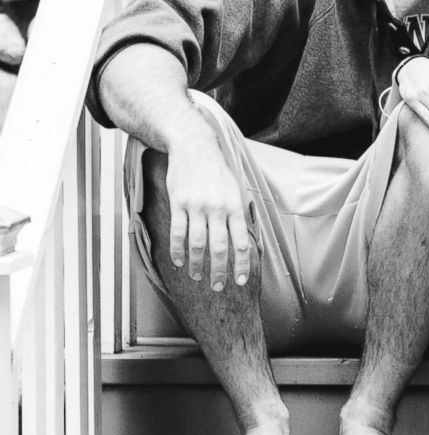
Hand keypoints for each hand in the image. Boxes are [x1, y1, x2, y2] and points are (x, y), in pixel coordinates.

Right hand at [165, 132, 251, 291]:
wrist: (195, 147)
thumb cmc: (218, 172)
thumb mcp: (236, 189)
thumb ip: (239, 214)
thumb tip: (244, 239)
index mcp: (235, 207)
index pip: (242, 242)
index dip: (241, 264)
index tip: (240, 281)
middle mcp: (218, 208)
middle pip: (219, 247)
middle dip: (219, 271)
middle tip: (218, 287)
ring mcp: (197, 206)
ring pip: (197, 243)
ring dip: (196, 264)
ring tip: (197, 277)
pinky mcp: (178, 203)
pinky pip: (177, 232)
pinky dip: (177, 250)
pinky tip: (178, 262)